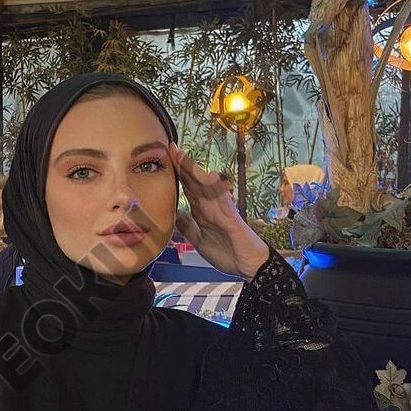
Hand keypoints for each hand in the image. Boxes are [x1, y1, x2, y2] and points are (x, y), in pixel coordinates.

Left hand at [170, 144, 268, 279]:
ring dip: (195, 171)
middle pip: (194, 181)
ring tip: (183, 156)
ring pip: (206, 185)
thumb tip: (171, 214)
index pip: (186, 187)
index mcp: (201, 210)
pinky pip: (224, 200)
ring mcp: (221, 209)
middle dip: (182, 165)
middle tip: (170, 146)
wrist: (247, 264)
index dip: (176, 173)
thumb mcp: (197, 238)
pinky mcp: (232, 217)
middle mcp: (210, 205)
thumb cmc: (226, 250)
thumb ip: (185, 225)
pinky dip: (217, 188)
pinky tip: (211, 176)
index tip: (163, 158)